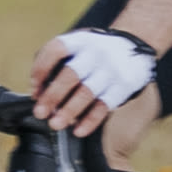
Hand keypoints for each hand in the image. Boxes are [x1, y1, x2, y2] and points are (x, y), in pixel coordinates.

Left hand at [32, 26, 156, 137]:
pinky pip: (104, 106)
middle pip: (70, 74)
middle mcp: (95, 53)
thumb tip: (38, 92)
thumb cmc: (97, 52)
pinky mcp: (123, 86)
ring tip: (55, 124)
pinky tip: (78, 130)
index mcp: (80, 40)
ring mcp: (111, 69)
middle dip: (52, 96)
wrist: (136, 47)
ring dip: (68, 111)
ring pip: (87, 92)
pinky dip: (90, 121)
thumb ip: (56, 62)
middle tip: (40, 113)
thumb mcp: (79, 45)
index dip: (41, 69)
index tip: (34, 88)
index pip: (55, 50)